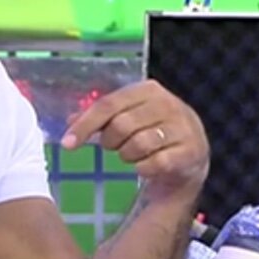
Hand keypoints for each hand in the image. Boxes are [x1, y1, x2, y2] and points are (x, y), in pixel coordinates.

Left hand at [62, 80, 209, 198]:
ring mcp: (181, 128)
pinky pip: (154, 164)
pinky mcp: (189, 152)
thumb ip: (102, 117)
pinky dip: (143, 169)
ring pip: (138, 145)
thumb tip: (70, 120)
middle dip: (110, 142)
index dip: (85, 124)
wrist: (192, 156)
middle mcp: (168, 105)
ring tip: (133, 155)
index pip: (109, 104)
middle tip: (113, 147)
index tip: (67, 144)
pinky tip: (147, 166)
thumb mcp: (129, 117)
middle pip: (121, 125)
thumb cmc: (154, 131)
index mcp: (149, 90)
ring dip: (128, 156)